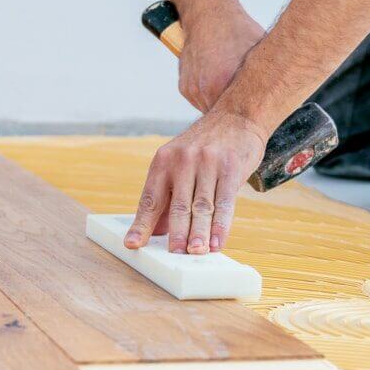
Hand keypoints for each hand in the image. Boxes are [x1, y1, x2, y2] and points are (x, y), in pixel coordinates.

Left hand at [124, 110, 266, 253]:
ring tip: (196, 252)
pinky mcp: (231, 167)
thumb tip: (155, 232)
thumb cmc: (204, 148)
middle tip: (174, 253)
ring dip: (200, 233)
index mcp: (163, 161)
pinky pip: (225, 202)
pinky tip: (217, 242)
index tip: (133, 244)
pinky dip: (221, 225)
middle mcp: (183, 160)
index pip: (150, 199)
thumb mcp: (179, 163)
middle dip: (176, 232)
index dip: (142, 224)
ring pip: (202, 206)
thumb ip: (168, 197)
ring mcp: (208, 163)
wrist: (236, 116)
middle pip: (178, 205)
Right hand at [178, 0, 264, 111]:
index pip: (238, 117)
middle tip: (246, 109)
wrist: (207, 15)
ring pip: (211, 111)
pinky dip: (209, 96)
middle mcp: (206, 88)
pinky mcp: (185, 88)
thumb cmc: (237, 31)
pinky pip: (200, 101)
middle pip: (223, 117)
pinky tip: (217, 81)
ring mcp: (194, 89)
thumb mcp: (260, 52)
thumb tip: (285, 92)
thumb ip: (266, 76)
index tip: (255, 118)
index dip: (248, 119)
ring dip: (221, 105)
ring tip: (231, 89)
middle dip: (235, 115)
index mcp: (225, 81)